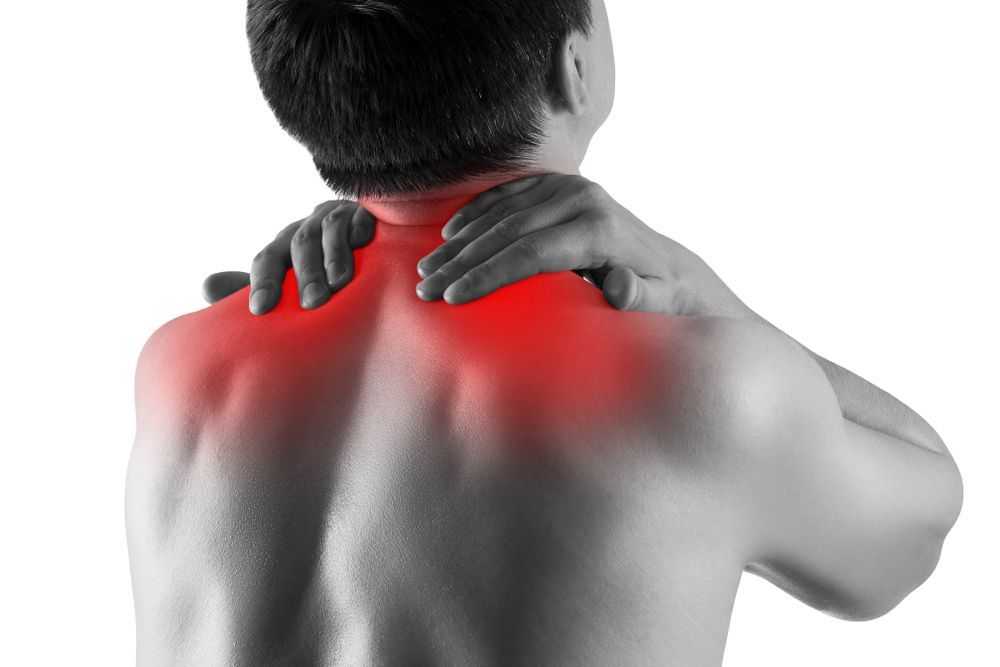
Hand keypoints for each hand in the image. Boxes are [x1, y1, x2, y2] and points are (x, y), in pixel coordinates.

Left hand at [202, 200, 374, 313]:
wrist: (374, 261)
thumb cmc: (327, 280)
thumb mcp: (292, 287)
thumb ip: (257, 289)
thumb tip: (205, 286)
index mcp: (287, 247)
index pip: (268, 260)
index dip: (264, 282)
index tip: (260, 310)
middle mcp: (310, 228)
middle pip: (299, 244)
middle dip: (305, 274)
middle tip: (312, 304)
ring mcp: (340, 218)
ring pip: (329, 229)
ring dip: (333, 255)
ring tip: (339, 283)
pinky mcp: (369, 214)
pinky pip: (362, 215)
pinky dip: (360, 226)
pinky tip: (362, 241)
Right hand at [414, 173, 714, 313]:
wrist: (667, 263)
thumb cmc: (660, 295)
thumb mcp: (660, 302)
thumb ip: (641, 297)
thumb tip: (618, 287)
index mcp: (600, 230)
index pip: (532, 252)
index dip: (490, 274)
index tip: (455, 297)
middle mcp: (583, 200)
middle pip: (509, 231)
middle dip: (463, 262)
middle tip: (425, 289)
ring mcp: (569, 187)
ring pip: (501, 212)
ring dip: (460, 242)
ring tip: (426, 270)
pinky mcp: (558, 184)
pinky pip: (507, 195)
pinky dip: (475, 213)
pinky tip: (449, 236)